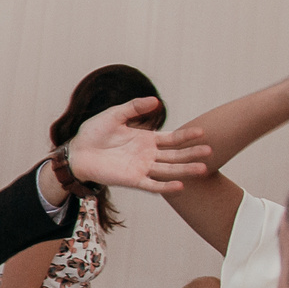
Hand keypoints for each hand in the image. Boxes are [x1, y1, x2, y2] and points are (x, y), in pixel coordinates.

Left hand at [65, 99, 211, 192]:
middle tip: (211, 151)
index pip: (172, 138)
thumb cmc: (94, 132)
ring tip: (204, 169)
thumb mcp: (115, 115)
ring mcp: (142, 168)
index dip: (186, 136)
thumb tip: (156, 101)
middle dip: (192, 153)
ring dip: (186, 170)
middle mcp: (148, 154)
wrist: (77, 151)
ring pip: (169, 170)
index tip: (202, 132)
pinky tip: (180, 185)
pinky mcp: (132, 179)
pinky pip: (153, 184)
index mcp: (146, 139)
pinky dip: (166, 186)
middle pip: (176, 155)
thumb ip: (134, 108)